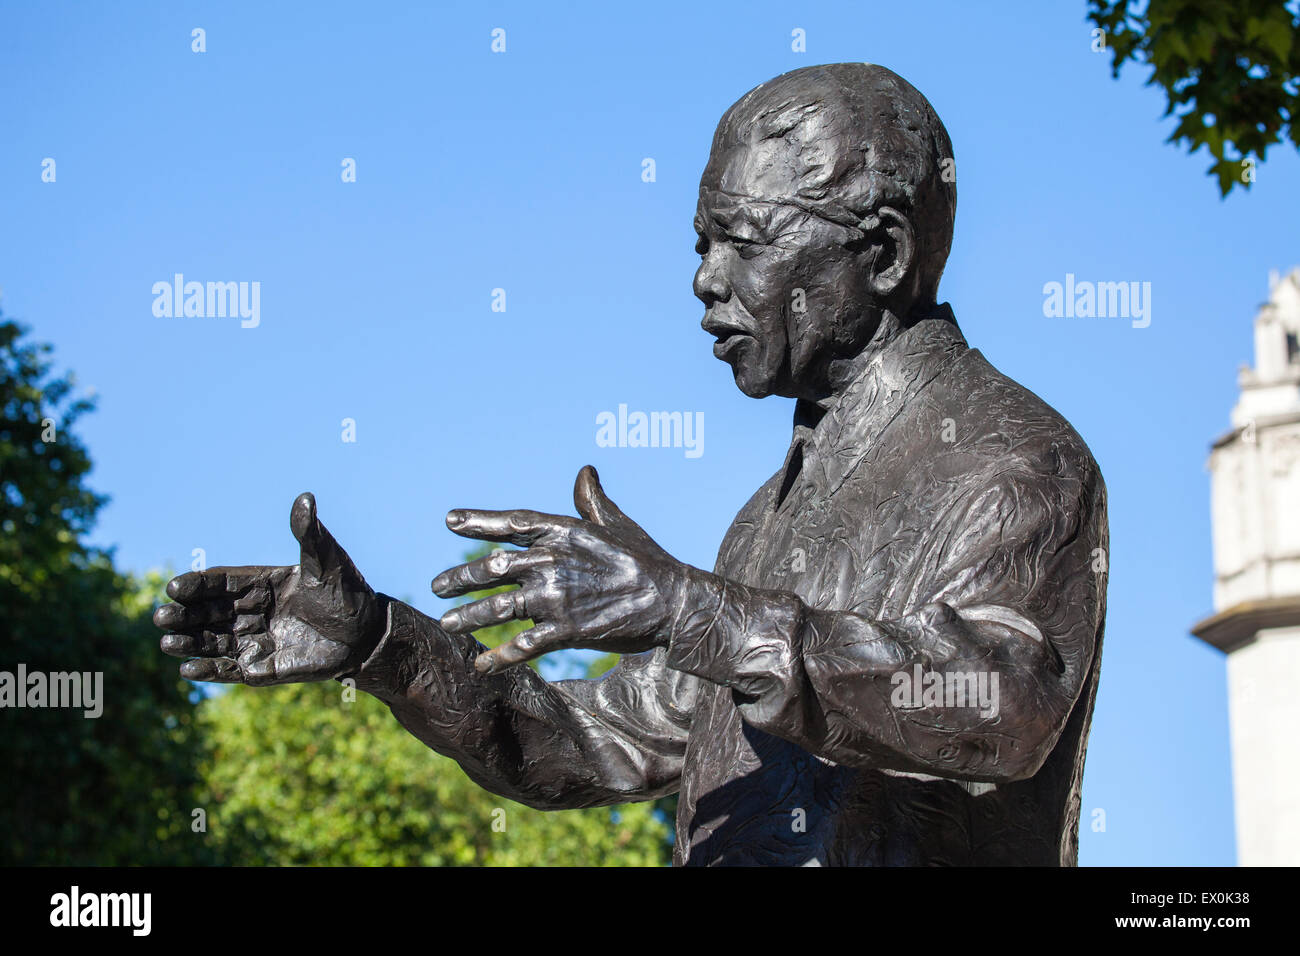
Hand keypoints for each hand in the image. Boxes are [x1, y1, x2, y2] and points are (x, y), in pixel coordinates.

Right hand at [156, 493, 382, 684]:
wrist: (367, 633)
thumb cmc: (346, 593)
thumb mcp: (328, 561)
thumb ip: (311, 535)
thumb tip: (305, 499)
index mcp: (261, 583)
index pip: (221, 582)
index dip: (198, 585)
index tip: (176, 587)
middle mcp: (251, 611)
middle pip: (208, 612)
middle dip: (184, 615)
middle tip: (163, 616)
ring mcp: (254, 640)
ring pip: (212, 641)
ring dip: (189, 643)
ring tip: (167, 643)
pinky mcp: (262, 668)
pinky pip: (229, 670)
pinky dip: (208, 671)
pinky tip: (187, 670)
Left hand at [432, 466, 698, 673]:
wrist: (672, 600)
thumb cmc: (645, 559)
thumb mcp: (617, 523)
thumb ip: (592, 500)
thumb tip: (584, 471)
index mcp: (564, 532)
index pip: (512, 522)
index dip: (479, 520)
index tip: (450, 520)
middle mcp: (554, 561)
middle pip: (494, 566)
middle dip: (462, 578)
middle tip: (437, 586)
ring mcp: (558, 597)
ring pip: (500, 607)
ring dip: (470, 616)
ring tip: (448, 624)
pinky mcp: (568, 630)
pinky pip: (525, 645)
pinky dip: (501, 656)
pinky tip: (483, 665)